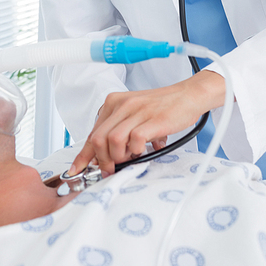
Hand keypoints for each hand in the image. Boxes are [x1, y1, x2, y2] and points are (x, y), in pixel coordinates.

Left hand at [69, 70, 225, 175]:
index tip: (77, 169)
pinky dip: (136, 151)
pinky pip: (134, 141)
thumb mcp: (134, 114)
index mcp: (113, 103)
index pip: (92, 132)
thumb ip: (118, 130)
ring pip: (112, 141)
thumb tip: (104, 156)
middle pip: (97, 139)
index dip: (83, 155)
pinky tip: (143, 149)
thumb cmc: (162, 107)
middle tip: (110, 169)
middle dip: (102, 160)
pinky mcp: (151, 119)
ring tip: (131, 156)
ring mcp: (136, 111)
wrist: (187, 96)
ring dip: (118, 157)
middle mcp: (121, 105)